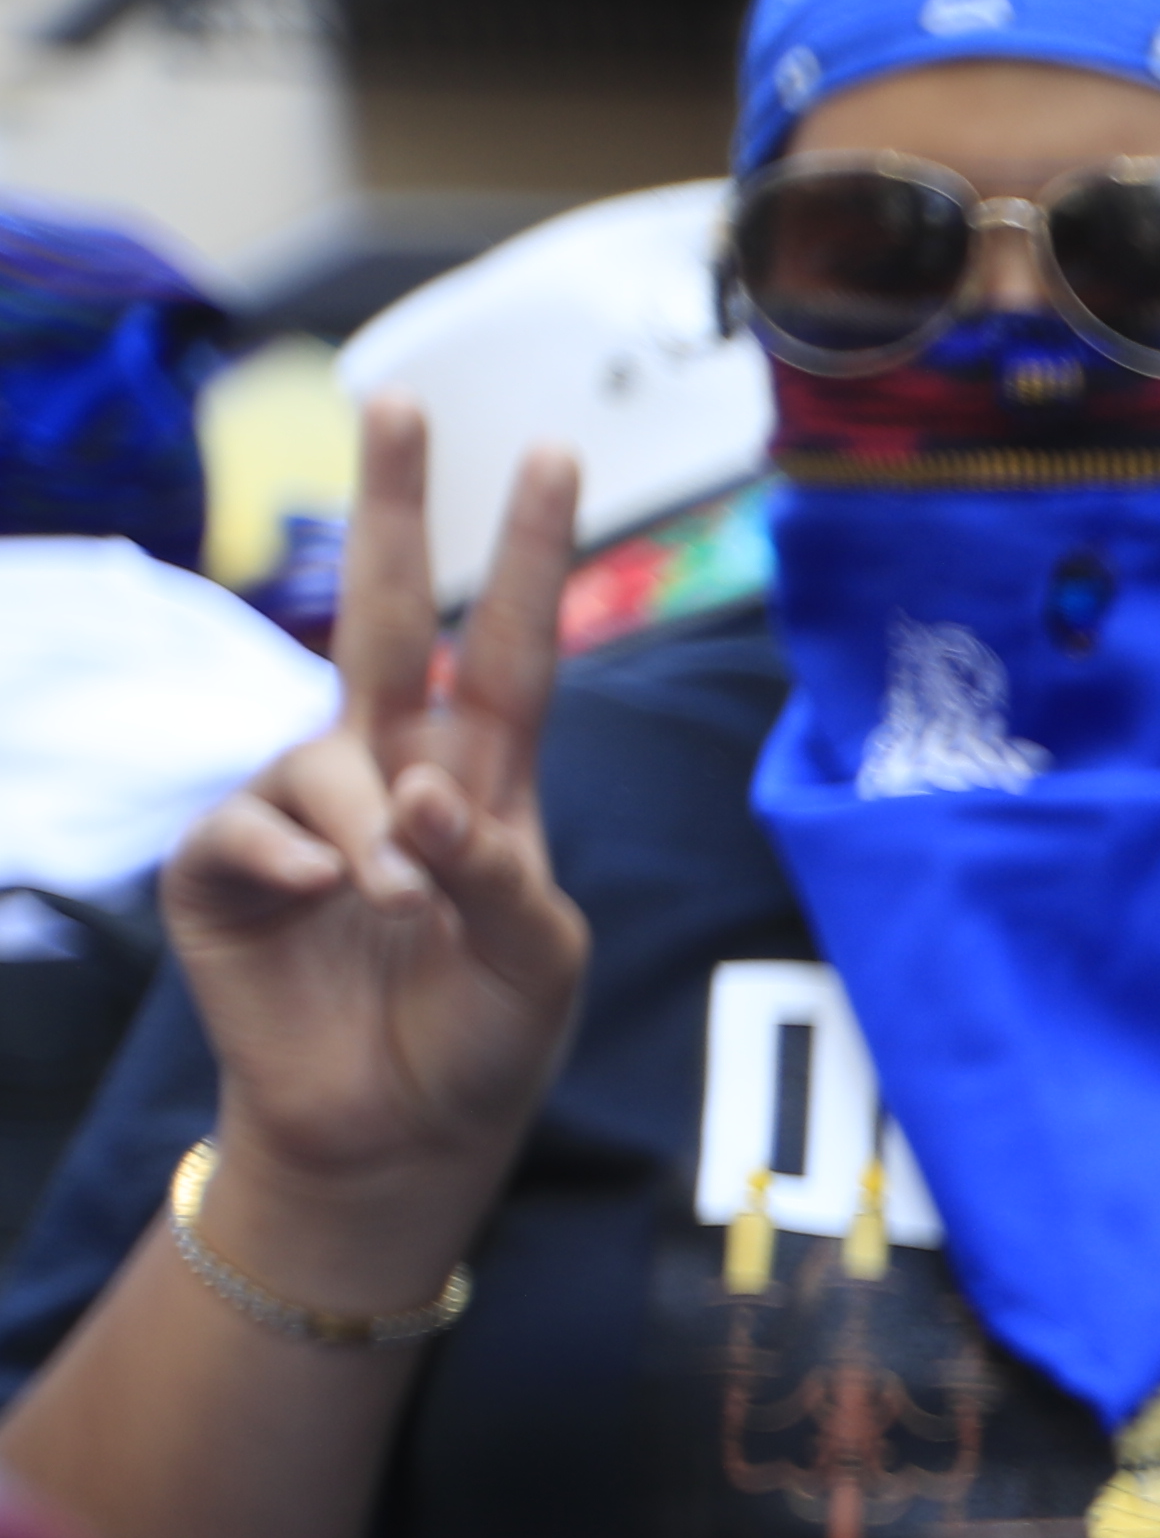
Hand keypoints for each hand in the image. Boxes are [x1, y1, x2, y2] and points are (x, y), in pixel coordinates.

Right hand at [156, 395, 584, 1313]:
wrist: (399, 1134)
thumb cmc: (485, 1038)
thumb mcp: (537, 962)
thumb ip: (499, 873)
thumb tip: (419, 790)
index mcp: (483, 781)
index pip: (507, 646)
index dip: (528, 554)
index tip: (554, 452)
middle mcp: (387, 772)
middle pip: (384, 616)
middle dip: (393, 509)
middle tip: (400, 403)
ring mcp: (301, 812)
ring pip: (318, 753)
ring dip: (360, 822)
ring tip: (392, 900)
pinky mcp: (225, 870)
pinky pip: (244, 827)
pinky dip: (286, 860)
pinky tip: (312, 899)